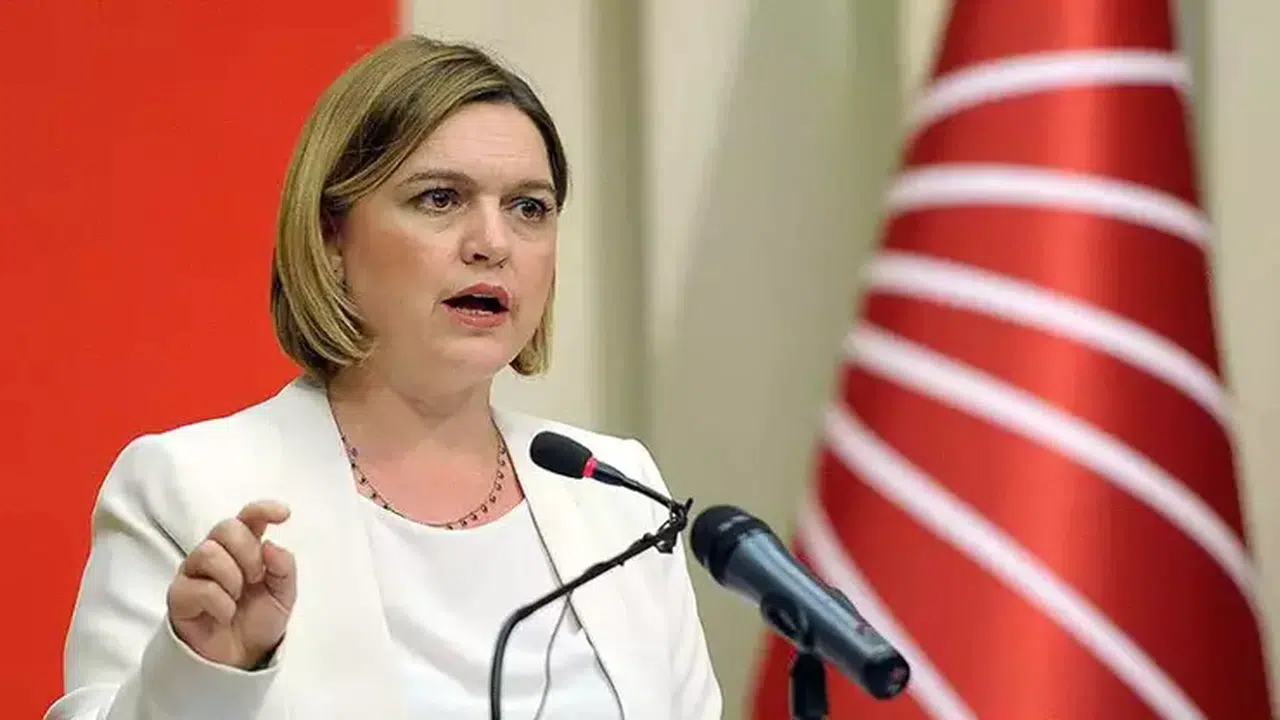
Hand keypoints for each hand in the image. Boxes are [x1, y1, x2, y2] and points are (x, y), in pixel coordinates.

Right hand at [167, 500, 295, 669]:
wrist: (240, 656)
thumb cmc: (258, 618)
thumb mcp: (283, 595)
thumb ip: (284, 568)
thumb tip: (272, 545)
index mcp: (244, 547)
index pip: (248, 517)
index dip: (263, 510)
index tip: (284, 514)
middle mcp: (216, 553)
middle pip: (226, 528)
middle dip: (248, 553)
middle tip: (256, 578)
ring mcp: (194, 572)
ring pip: (208, 553)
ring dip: (232, 578)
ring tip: (237, 598)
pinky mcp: (179, 595)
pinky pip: (199, 587)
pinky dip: (220, 604)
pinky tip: (224, 615)